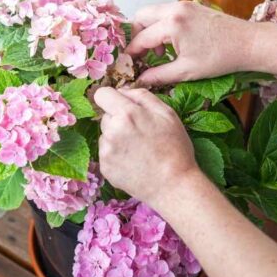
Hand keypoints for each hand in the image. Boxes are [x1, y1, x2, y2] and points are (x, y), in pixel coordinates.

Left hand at [93, 87, 198, 205]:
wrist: (173, 185)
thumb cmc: (175, 148)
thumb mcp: (167, 114)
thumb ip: (142, 96)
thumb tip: (123, 90)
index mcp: (126, 114)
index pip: (102, 94)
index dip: (112, 97)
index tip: (120, 104)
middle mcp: (111, 131)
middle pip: (105, 116)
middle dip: (118, 119)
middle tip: (139, 132)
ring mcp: (106, 151)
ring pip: (105, 135)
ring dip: (117, 137)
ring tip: (138, 149)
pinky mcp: (105, 167)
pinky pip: (106, 152)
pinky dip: (116, 154)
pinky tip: (133, 161)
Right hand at [128, 0, 254, 85]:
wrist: (248, 44)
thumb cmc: (221, 58)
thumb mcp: (186, 71)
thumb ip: (158, 75)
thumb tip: (139, 81)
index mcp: (172, 24)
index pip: (141, 38)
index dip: (131, 53)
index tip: (127, 64)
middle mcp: (175, 9)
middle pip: (141, 16)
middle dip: (136, 35)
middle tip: (139, 55)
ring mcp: (184, 5)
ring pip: (153, 13)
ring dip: (149, 30)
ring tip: (158, 53)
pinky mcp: (191, 6)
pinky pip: (166, 12)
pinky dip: (161, 26)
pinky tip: (171, 44)